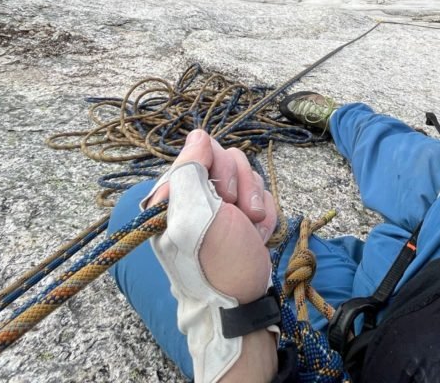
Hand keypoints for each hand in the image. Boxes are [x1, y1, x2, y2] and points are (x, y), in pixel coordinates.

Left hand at [146, 129, 278, 303]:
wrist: (242, 303)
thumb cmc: (216, 263)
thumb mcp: (196, 216)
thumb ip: (190, 170)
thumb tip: (197, 135)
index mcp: (174, 193)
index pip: (201, 149)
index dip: (217, 169)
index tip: (220, 197)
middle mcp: (196, 195)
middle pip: (229, 158)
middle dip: (241, 187)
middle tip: (237, 215)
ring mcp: (221, 206)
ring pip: (248, 175)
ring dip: (256, 202)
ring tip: (250, 229)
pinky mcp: (242, 216)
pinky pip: (262, 194)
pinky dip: (265, 215)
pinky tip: (257, 235)